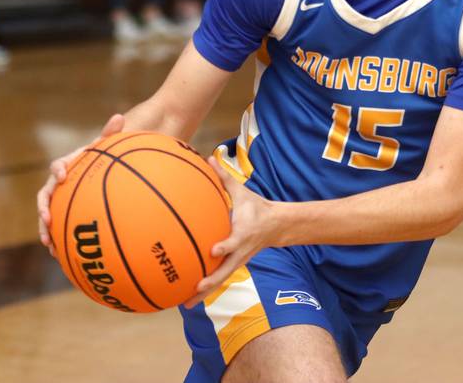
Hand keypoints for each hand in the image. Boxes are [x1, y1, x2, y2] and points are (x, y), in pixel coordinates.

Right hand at [36, 114, 124, 254]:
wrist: (106, 173)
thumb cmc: (107, 157)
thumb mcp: (110, 146)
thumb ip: (111, 133)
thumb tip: (119, 116)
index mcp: (69, 166)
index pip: (59, 166)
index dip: (59, 169)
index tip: (62, 175)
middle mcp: (61, 184)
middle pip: (46, 196)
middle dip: (43, 208)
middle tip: (47, 219)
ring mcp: (62, 200)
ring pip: (49, 215)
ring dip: (46, 229)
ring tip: (49, 244)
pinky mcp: (67, 214)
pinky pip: (60, 228)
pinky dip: (59, 241)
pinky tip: (62, 257)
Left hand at [182, 158, 277, 308]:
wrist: (277, 226)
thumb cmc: (256, 207)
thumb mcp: (242, 192)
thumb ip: (224, 178)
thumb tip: (208, 158)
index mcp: (242, 234)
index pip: (233, 242)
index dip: (224, 247)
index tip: (213, 250)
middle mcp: (239, 252)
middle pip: (224, 271)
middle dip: (210, 282)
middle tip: (194, 289)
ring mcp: (237, 261)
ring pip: (220, 280)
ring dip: (204, 293)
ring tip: (185, 304)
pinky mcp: (233, 265)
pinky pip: (218, 279)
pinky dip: (205, 288)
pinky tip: (188, 297)